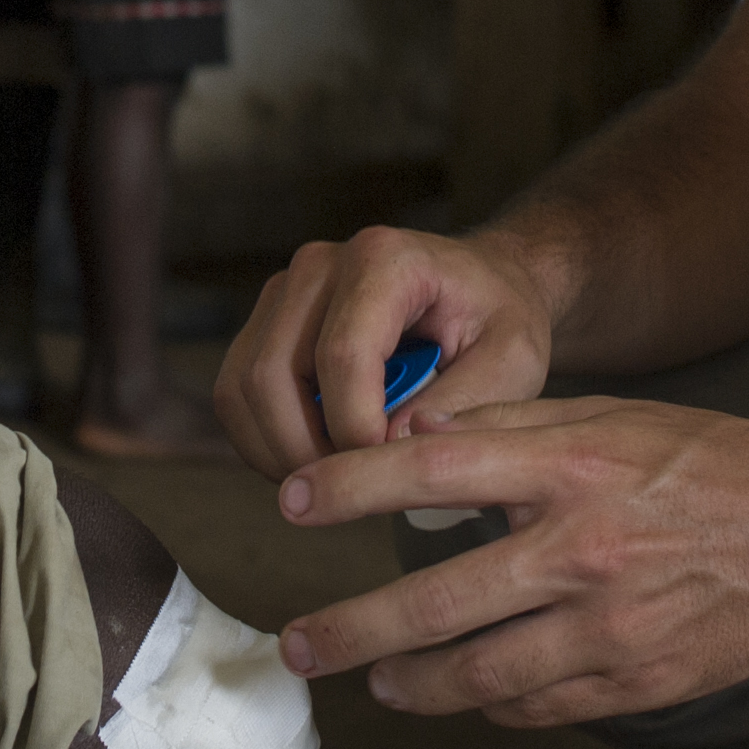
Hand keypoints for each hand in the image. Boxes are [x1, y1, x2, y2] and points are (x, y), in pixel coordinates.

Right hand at [215, 222, 555, 475]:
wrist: (482, 286)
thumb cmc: (498, 319)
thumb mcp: (512, 362)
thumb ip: (461, 406)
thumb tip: (388, 453)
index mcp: (384, 260)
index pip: (342, 355)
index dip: (354, 430)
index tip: (388, 473)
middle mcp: (321, 266)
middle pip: (273, 374)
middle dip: (308, 451)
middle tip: (359, 488)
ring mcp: (285, 291)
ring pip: (242, 388)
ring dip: (279, 451)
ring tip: (339, 478)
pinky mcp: (267, 321)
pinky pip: (236, 393)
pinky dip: (264, 441)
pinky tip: (315, 458)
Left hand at [266, 398, 748, 726]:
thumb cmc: (705, 464)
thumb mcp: (610, 418)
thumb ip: (512, 428)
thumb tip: (409, 436)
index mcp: (571, 466)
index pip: (431, 471)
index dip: (349, 486)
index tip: (289, 503)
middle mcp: (582, 550)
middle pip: (435, 603)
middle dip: (350, 630)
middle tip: (296, 647)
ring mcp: (608, 629)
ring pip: (477, 675)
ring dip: (410, 683)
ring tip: (373, 680)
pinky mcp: (634, 685)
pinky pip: (535, 709)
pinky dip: (489, 704)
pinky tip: (463, 695)